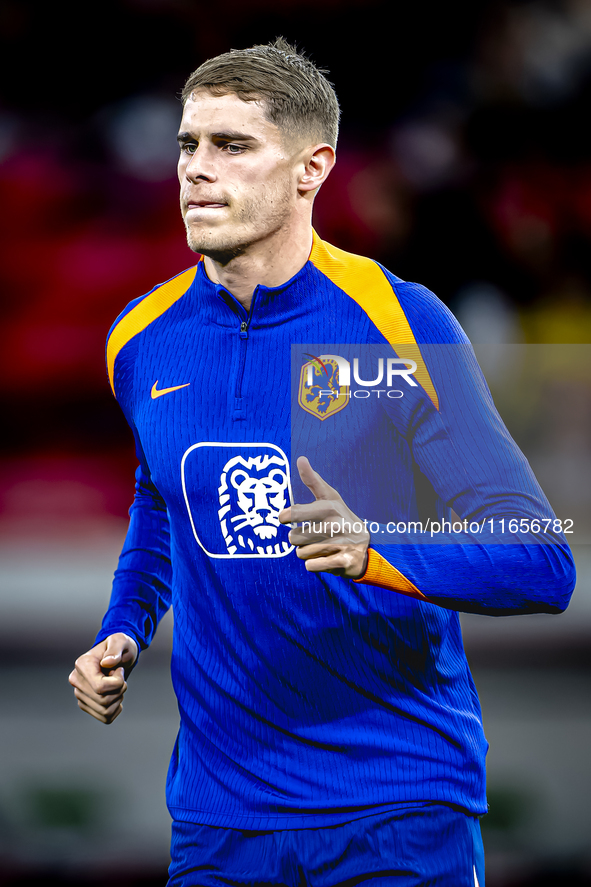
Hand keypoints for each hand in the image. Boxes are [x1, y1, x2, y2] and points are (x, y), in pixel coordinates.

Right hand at [69, 633, 137, 724]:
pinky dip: (116, 709)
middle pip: (103, 700)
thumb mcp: (120, 641)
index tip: (120, 670)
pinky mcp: (86, 705)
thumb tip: (107, 663)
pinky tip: (116, 696)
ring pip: (105, 711)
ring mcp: (80, 695)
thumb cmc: (119, 647)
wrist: (118, 657)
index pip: (99, 687)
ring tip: (117, 685)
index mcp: (82, 665)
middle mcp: (77, 681)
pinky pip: (105, 718)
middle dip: (120, 690)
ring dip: (118, 699)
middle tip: (120, 677)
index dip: (117, 682)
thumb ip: (115, 649)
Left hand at [279, 456, 369, 578]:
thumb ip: (313, 480)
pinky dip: (313, 564)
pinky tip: (324, 558)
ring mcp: (342, 544)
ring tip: (320, 547)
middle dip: (298, 540)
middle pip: (294, 537)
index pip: (296, 512)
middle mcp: (337, 524)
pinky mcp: (344, 562)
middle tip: (311, 536)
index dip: (286, 516)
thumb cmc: (341, 519)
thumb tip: (301, 458)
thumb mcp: (330, 498)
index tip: (284, 518)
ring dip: (306, 553)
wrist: (368, 546)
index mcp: (330, 507)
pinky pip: (312, 566)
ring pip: (301, 553)